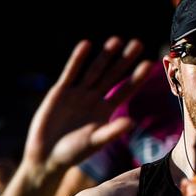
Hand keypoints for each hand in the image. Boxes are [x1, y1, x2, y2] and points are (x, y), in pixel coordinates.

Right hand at [21, 38, 150, 177]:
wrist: (46, 155)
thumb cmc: (73, 152)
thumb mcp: (95, 141)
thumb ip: (112, 131)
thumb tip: (131, 122)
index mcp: (106, 111)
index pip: (125, 90)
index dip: (136, 77)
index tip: (149, 63)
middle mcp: (94, 99)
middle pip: (113, 75)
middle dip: (124, 60)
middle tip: (138, 43)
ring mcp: (78, 94)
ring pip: (94, 71)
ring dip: (105, 56)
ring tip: (117, 40)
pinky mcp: (61, 91)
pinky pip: (71, 72)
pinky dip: (78, 59)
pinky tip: (87, 45)